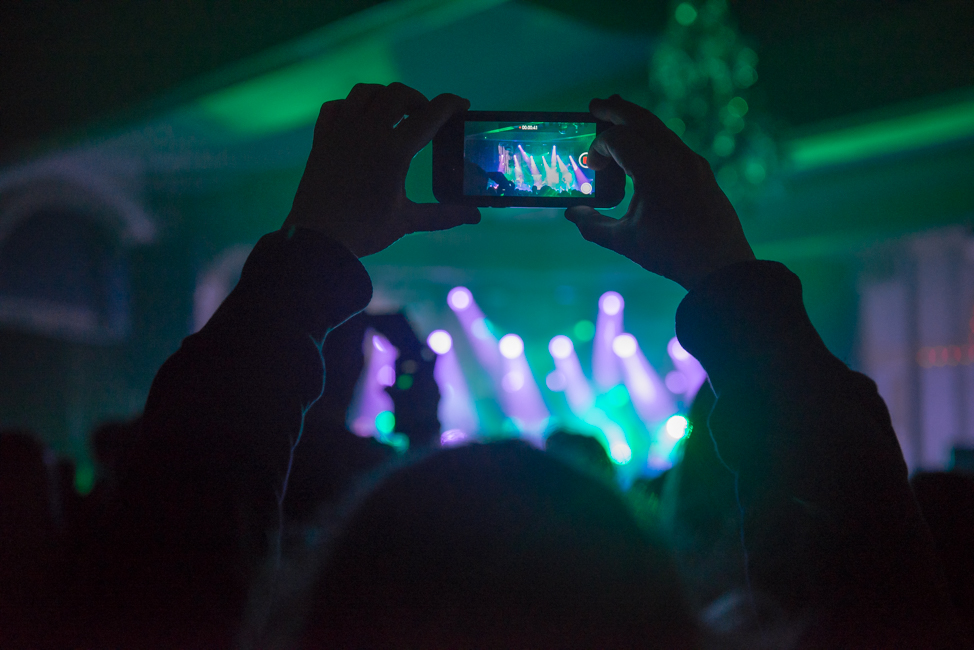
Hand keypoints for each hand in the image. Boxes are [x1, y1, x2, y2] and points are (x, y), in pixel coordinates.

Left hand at [284, 83, 480, 256]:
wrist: (317, 238)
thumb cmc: (364, 230)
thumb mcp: (407, 221)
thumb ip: (443, 215)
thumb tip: (474, 216)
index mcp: (395, 151)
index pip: (431, 115)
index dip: (452, 105)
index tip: (462, 106)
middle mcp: (368, 132)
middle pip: (398, 93)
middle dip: (418, 99)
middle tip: (425, 115)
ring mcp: (342, 131)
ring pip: (365, 92)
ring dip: (384, 96)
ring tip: (392, 112)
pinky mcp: (322, 138)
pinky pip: (336, 106)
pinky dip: (350, 107)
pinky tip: (359, 121)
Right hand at [565, 95, 753, 290]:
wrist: (719, 264)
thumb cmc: (670, 253)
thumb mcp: (625, 241)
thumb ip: (593, 225)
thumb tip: (572, 213)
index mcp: (653, 171)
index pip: (618, 139)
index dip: (599, 147)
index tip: (591, 166)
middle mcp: (675, 158)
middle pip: (640, 119)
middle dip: (615, 110)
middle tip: (595, 105)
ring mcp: (692, 161)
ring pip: (659, 128)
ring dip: (636, 121)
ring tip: (617, 118)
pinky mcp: (701, 169)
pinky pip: (672, 142)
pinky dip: (652, 137)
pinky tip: (643, 147)